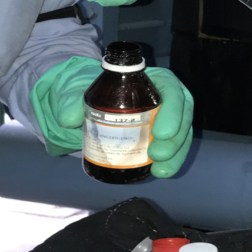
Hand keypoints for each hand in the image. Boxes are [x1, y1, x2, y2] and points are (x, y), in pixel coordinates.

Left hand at [29, 57, 194, 177]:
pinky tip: (158, 172)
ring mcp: (169, 117)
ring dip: (176, 154)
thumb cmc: (96, 91)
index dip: (172, 111)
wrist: (95, 105)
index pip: (172, 90)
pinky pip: (176, 148)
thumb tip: (69, 120)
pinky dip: (171, 161)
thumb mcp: (82, 90)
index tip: (159, 132)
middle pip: (183, 115)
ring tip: (160, 171)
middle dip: (175, 139)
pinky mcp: (166, 136)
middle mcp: (167, 96)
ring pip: (183, 134)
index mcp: (154, 79)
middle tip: (155, 155)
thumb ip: (72, 100)